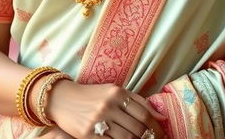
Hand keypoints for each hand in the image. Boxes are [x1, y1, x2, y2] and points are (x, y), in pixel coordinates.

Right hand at [46, 80, 167, 138]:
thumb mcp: (114, 91)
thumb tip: (161, 116)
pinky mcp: (88, 134)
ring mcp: (98, 120)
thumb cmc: (92, 95)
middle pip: (137, 128)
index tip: (161, 134)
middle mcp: (108, 105)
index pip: (144, 113)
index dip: (155, 127)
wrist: (63, 98)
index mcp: (117, 92)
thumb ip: (137, 100)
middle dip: (147, 138)